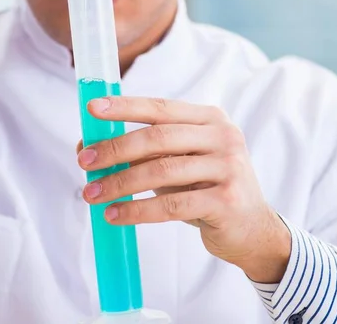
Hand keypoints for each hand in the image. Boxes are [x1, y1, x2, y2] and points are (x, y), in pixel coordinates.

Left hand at [76, 96, 290, 282]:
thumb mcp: (179, 161)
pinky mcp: (227, 200)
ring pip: (161, 171)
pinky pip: (171, 205)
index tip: (92, 108)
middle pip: (158, 137)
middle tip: (84, 161)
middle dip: (115, 149)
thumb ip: (144, 150)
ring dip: (120, 183)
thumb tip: (89, 144)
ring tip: (92, 194)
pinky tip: (115, 215)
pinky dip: (137, 210)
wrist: (252, 229)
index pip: (160, 107)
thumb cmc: (206, 188)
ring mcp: (228, 167)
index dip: (124, 107)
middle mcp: (222, 136)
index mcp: (210, 118)